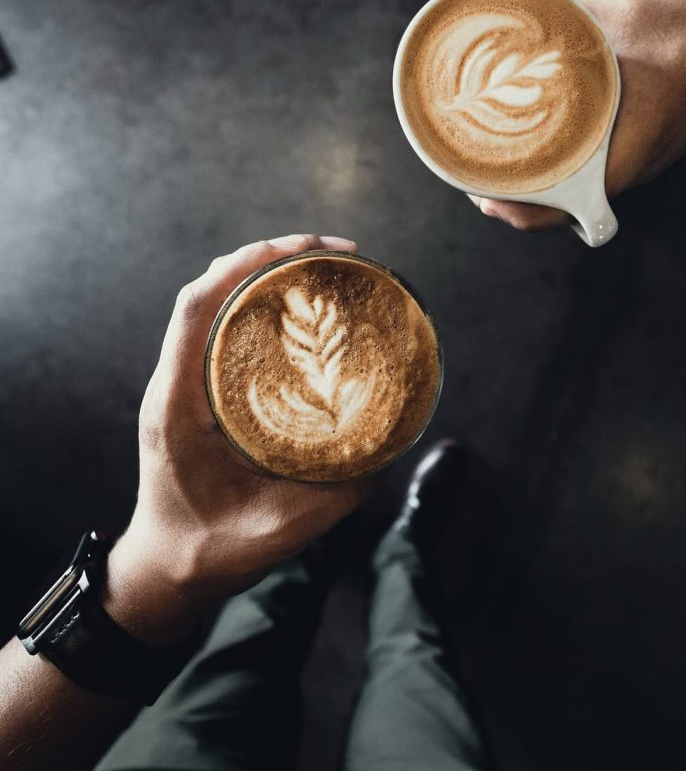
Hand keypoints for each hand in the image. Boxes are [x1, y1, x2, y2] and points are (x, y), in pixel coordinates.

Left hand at [104, 234, 373, 644]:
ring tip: (319, 266)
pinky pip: (218, 326)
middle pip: (207, 288)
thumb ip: (338, 494)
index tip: (306, 248)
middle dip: (266, 254)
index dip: (247, 262)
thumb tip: (390, 450)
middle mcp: (171, 382)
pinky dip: (255, 301)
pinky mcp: (192, 389)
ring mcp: (178, 383)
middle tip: (332, 252)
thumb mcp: (280, 528)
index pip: (197, 306)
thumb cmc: (210, 551)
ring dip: (259, 271)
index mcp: (176, 404)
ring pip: (211, 301)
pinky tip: (297, 307)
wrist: (165, 569)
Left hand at [469, 0, 685, 230]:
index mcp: (634, 143)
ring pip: (578, 191)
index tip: (486, 197)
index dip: (524, 208)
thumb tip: (511, 21)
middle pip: (567, 206)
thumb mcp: (621, 19)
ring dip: (535, 187)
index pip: (573, 203)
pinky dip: (558, 168)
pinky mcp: (639, 149)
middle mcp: (635, 164)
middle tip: (472, 180)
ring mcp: (639, 161)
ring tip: (490, 170)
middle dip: (517, 200)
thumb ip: (567, 23)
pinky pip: (592, 171)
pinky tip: (531, 148)